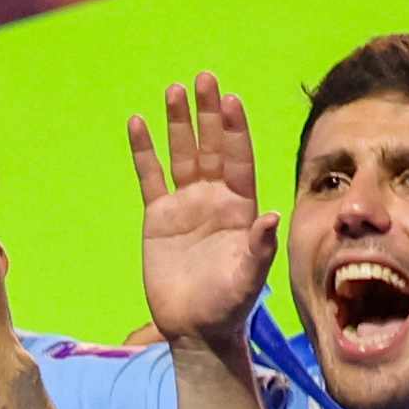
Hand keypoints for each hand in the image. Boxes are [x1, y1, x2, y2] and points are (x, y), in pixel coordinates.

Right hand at [123, 78, 274, 350]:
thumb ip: (259, 245)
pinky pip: (150, 177)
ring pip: (182, 154)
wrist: (197, 329)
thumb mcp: (250, 276)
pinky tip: (138, 123)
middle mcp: (215, 198)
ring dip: (178, 123)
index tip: (230, 100)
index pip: (239, 159)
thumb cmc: (230, 304)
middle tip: (204, 79)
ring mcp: (186, 205)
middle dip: (208, 113)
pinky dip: (144, 152)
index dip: (235, 130)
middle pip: (212, 146)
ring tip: (175, 90)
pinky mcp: (159, 217)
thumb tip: (270, 216)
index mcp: (241, 206)